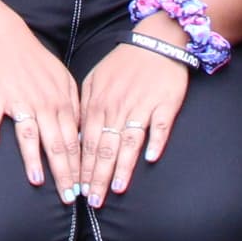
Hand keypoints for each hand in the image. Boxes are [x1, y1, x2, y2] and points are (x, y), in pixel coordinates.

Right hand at [0, 18, 85, 200]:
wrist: (3, 37)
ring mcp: (19, 100)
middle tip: (67, 198)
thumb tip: (79, 134)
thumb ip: (72, 106)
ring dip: (33, 158)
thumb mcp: (61, 79)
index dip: (80, 166)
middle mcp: (43, 104)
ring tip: (36, 180)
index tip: (84, 188)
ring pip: (29, 133)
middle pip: (56, 143)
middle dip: (64, 173)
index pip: (74, 140)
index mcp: (61, 102)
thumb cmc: (33, 61)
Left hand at [74, 23, 196, 200]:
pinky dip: (155, 141)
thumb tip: (78, 136)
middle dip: (97, 176)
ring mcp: (142, 106)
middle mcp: (117, 107)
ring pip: (128, 141)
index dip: (81, 167)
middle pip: (105, 147)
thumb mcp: (95, 80)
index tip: (76, 188)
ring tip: (116, 190)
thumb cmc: (124, 63)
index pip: (86, 142)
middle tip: (92, 200)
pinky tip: (150, 158)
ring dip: (122, 167)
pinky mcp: (165, 104)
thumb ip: (86, 108)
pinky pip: (160, 125)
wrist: (156, 40)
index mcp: (98, 103)